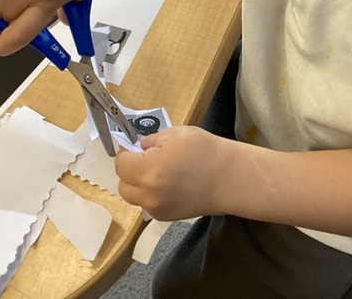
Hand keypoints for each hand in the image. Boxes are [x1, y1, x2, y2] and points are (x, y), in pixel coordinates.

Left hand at [115, 126, 233, 220]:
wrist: (229, 178)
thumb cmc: (206, 150)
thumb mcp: (177, 134)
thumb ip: (152, 140)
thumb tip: (139, 147)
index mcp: (150, 170)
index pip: (121, 164)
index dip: (126, 152)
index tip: (134, 145)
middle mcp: (149, 194)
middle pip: (123, 184)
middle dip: (129, 170)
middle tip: (145, 157)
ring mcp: (157, 209)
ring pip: (133, 197)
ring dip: (137, 183)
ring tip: (157, 171)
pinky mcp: (165, 217)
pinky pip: (147, 204)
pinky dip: (150, 194)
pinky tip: (168, 183)